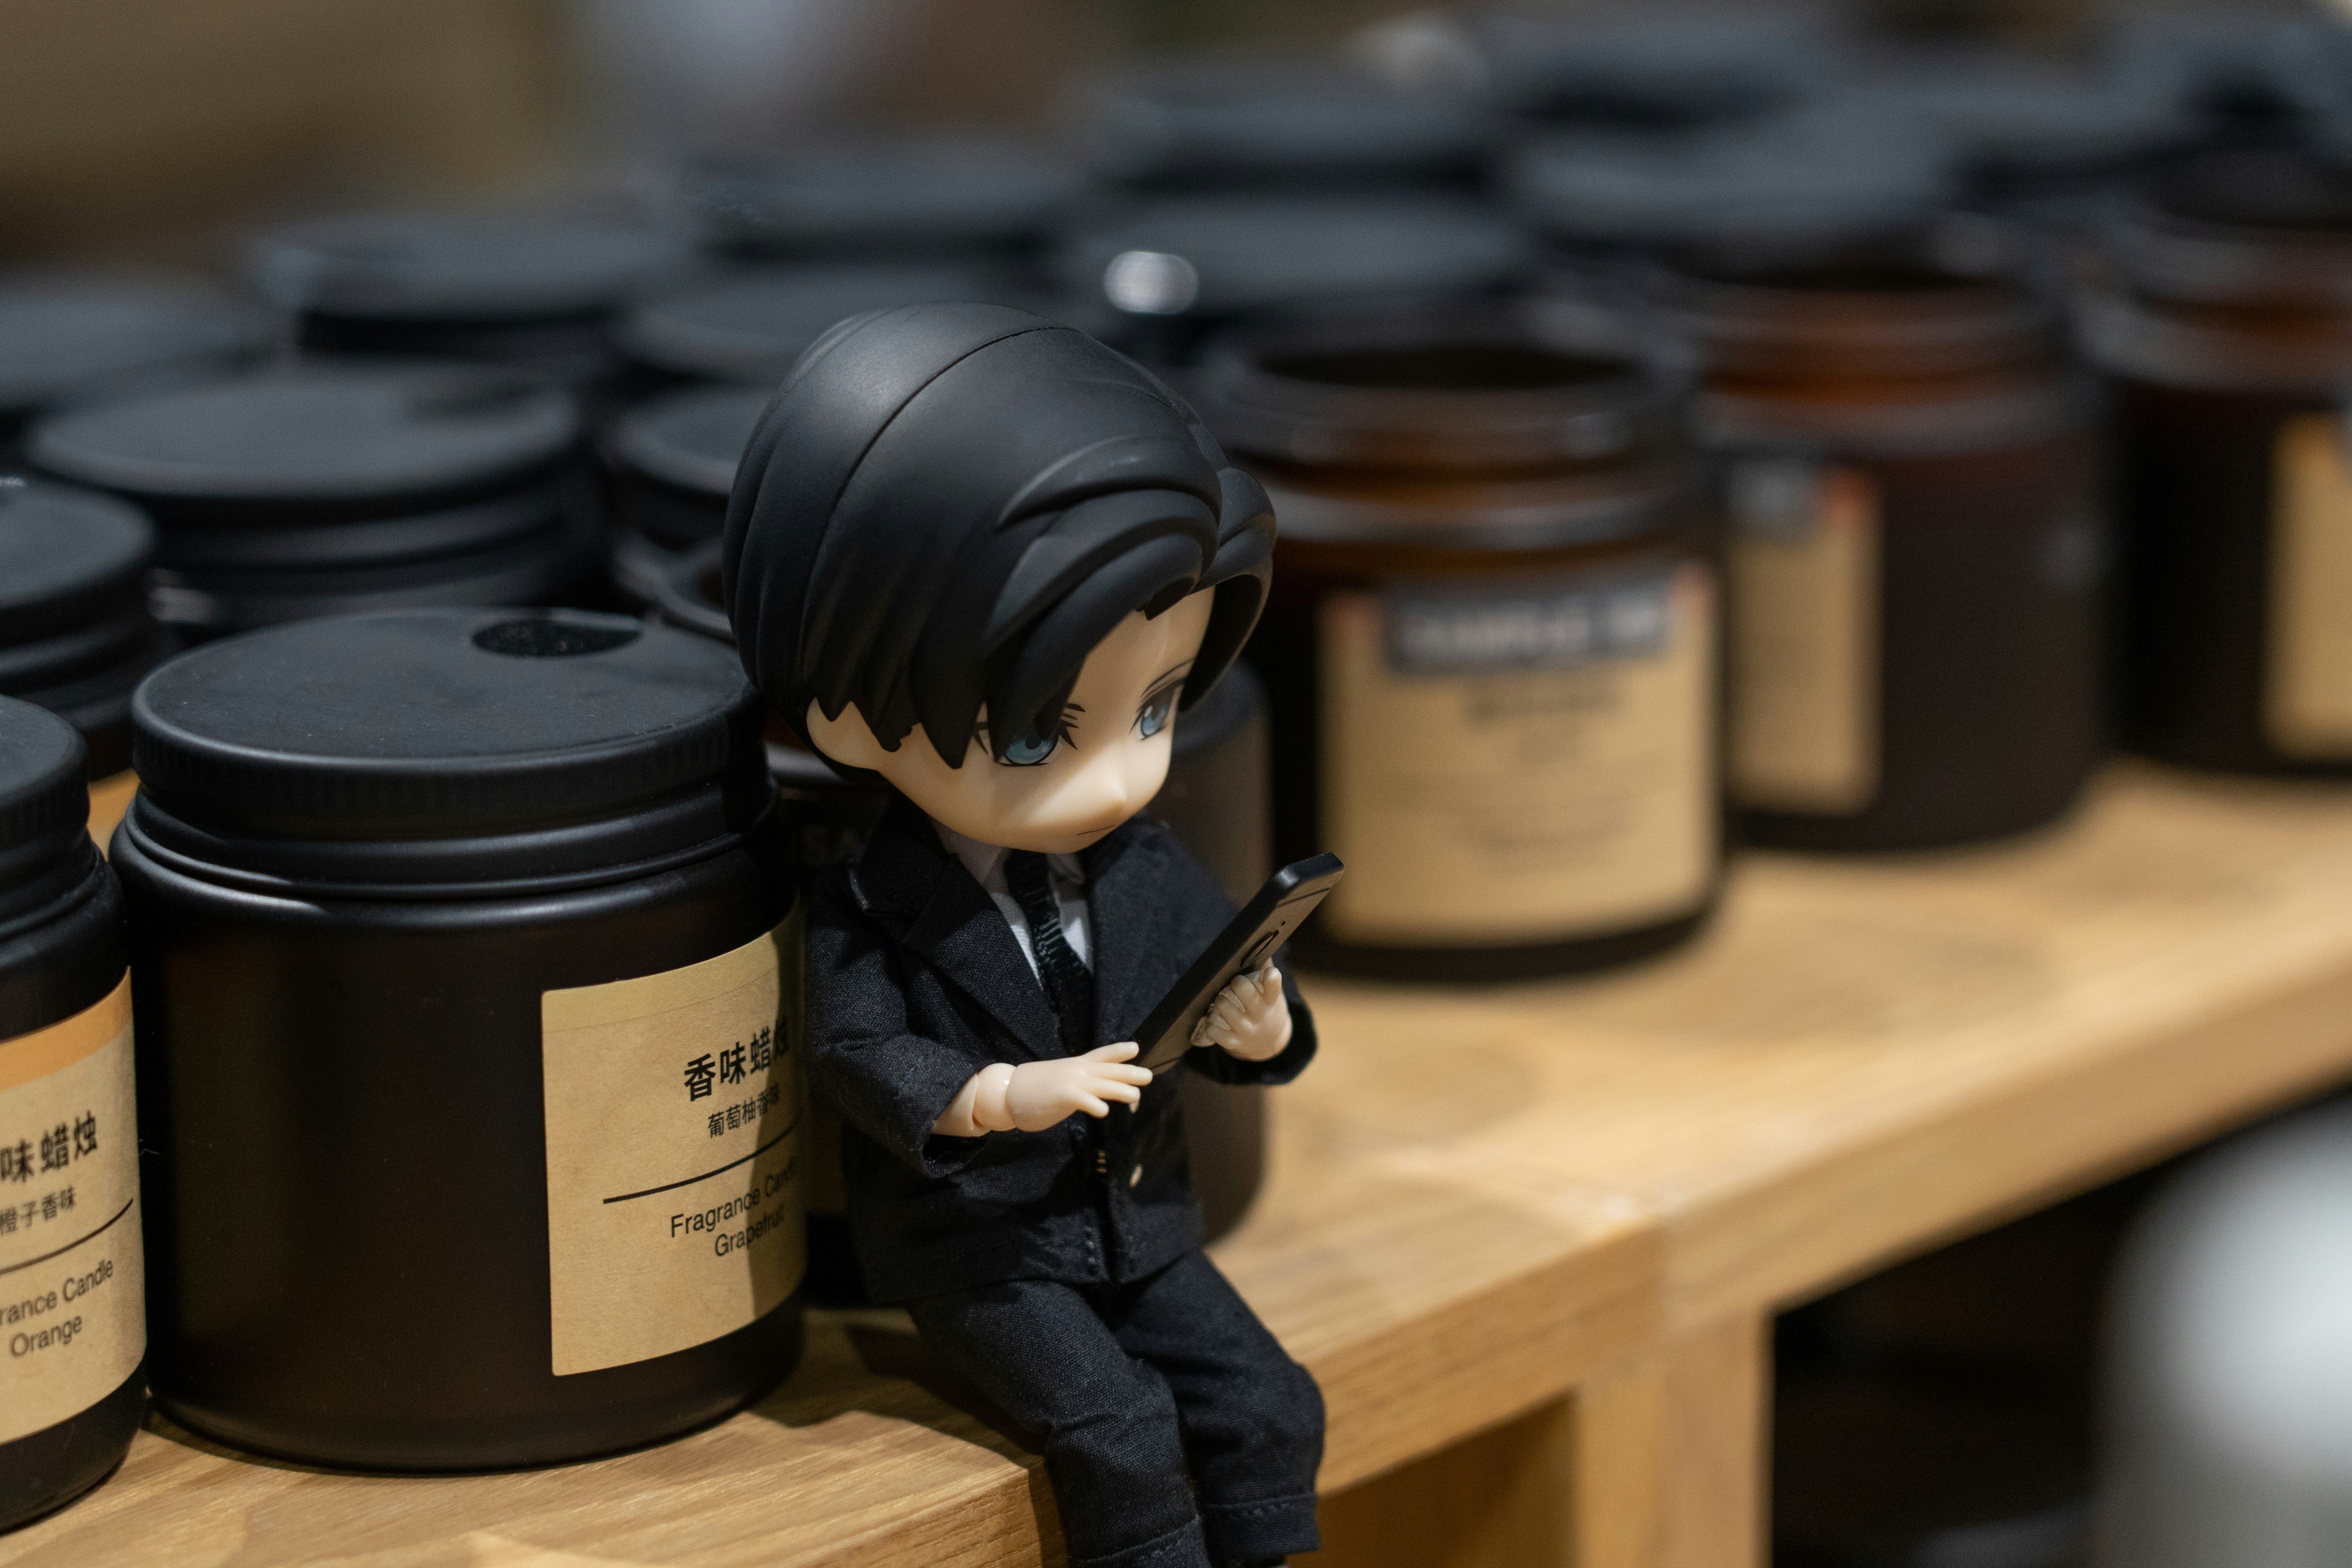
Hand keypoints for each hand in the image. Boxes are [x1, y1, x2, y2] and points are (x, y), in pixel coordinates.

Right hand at [932, 1044, 1151, 1136]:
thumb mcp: (1058, 1080)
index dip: (1119, 1052)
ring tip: (1136, 1096)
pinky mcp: (1061, 1096)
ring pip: (1101, 1084)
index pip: (1101, 1056)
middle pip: (1108, 1070)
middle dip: (1129, 1072)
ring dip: (1120, 1090)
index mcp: (1074, 1066)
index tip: (1135, 1048)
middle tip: (1149, 1076)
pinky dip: (1094, 1105)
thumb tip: (1089, 1090)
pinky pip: (1082, 1100)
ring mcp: (1069, 1082)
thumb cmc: (1030, 1089)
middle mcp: (1075, 1071)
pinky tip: (1103, 1111)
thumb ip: (1075, 1083)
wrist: (1004, 1092)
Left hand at [1191, 965, 1291, 1061]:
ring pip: (1226, 1009)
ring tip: (1220, 1000)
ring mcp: (1247, 1030)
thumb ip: (1265, 967)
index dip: (1272, 979)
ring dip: (1219, 1002)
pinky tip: (1212, 1020)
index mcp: (1270, 1000)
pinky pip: (1217, 1033)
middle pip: (1246, 994)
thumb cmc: (1265, 1007)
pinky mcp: (1235, 1042)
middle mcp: (1260, 1015)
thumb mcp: (1271, 992)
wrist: (1268, 1041)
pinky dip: (1211, 1025)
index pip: (1274, 987)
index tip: (1270, 973)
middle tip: (1234, 984)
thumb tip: (1257, 939)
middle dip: (1236, 984)